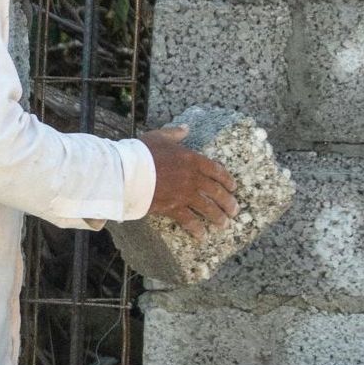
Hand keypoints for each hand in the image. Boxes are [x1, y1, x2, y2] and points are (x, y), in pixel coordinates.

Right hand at [138, 125, 239, 240]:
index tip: (234, 188)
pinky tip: (202, 236)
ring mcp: (184, 194)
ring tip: (224, 224)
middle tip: (235, 210)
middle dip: (228, 202)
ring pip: (207, 207)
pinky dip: (197, 229)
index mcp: (191, 159)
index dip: (227, 179)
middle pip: (216, 191)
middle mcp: (192, 177)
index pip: (216, 170)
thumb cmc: (142, 152)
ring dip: (218, 217)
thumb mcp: (160, 136)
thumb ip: (175, 134)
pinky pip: (189, 220)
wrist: (129, 171)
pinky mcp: (173, 208)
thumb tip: (185, 129)